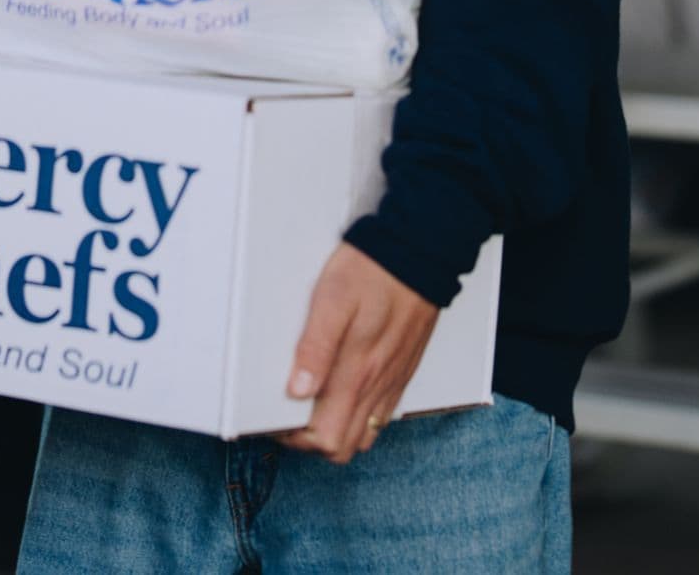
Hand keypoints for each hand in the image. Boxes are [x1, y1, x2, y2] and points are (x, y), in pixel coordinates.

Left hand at [277, 243, 438, 463]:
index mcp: (356, 373)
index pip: (326, 439)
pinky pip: (383, 415)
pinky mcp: (403, 371)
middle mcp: (377, 385)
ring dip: (339, 430)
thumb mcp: (332, 300)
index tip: (280, 419)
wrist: (418, 252)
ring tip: (317, 405)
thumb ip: (315, 347)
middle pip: (344, 447)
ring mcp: (393, 381)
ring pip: (365, 435)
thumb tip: (298, 390)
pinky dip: (361, 416)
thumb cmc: (372, 271)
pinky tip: (346, 391)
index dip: (297, 440)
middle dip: (314, 441)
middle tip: (293, 415)